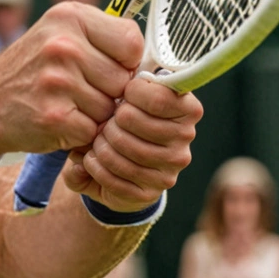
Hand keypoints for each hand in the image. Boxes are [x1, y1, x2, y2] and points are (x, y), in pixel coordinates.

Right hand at [0, 2, 141, 156]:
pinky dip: (81, 134)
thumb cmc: (32, 70)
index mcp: (69, 17)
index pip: (132, 42)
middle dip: (109, 92)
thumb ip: (104, 38)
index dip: (125, 62)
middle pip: (123, 79)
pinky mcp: (55, 117)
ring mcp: (58, 82)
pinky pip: (93, 131)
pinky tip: (60, 123)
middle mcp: (63, 45)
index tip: (106, 68)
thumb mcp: (60, 33)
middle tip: (80, 91)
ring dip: (95, 115)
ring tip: (68, 106)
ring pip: (111, 108)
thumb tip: (151, 64)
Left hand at [62, 77, 199, 211]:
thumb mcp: (130, 97)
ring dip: (99, 145)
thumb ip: (122, 84)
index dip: (131, 92)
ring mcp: (170, 169)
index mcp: (187, 110)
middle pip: (130, 119)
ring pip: (119, 149)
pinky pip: (111, 177)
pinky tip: (91, 160)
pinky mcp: (150, 193)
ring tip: (97, 143)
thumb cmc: (128, 121)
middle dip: (108, 121)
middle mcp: (184, 140)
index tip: (122, 98)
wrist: (130, 166)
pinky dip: (93, 167)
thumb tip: (116, 94)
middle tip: (104, 126)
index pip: (157, 96)